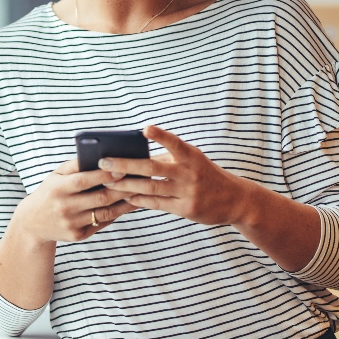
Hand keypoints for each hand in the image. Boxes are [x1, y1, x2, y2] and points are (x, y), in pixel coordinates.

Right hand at [15, 158, 138, 243]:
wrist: (32, 223)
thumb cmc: (49, 192)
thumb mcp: (56, 175)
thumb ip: (76, 165)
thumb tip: (101, 154)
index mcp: (58, 188)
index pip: (84, 180)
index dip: (104, 175)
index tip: (122, 168)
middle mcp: (65, 207)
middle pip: (100, 198)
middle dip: (122, 189)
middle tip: (141, 179)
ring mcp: (72, 224)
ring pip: (106, 213)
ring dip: (126, 203)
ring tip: (141, 192)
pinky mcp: (78, 236)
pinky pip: (102, 223)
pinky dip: (117, 214)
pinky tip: (129, 205)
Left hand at [100, 125, 253, 225]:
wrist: (235, 200)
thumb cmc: (205, 174)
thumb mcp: (193, 160)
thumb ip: (169, 157)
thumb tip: (136, 155)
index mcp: (191, 156)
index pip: (174, 143)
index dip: (160, 136)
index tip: (145, 129)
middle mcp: (189, 173)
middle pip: (152, 167)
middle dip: (125, 165)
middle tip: (104, 162)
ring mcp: (187, 192)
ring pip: (150, 188)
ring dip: (126, 185)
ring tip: (107, 181)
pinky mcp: (186, 209)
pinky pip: (156, 204)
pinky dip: (139, 199)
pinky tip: (125, 196)